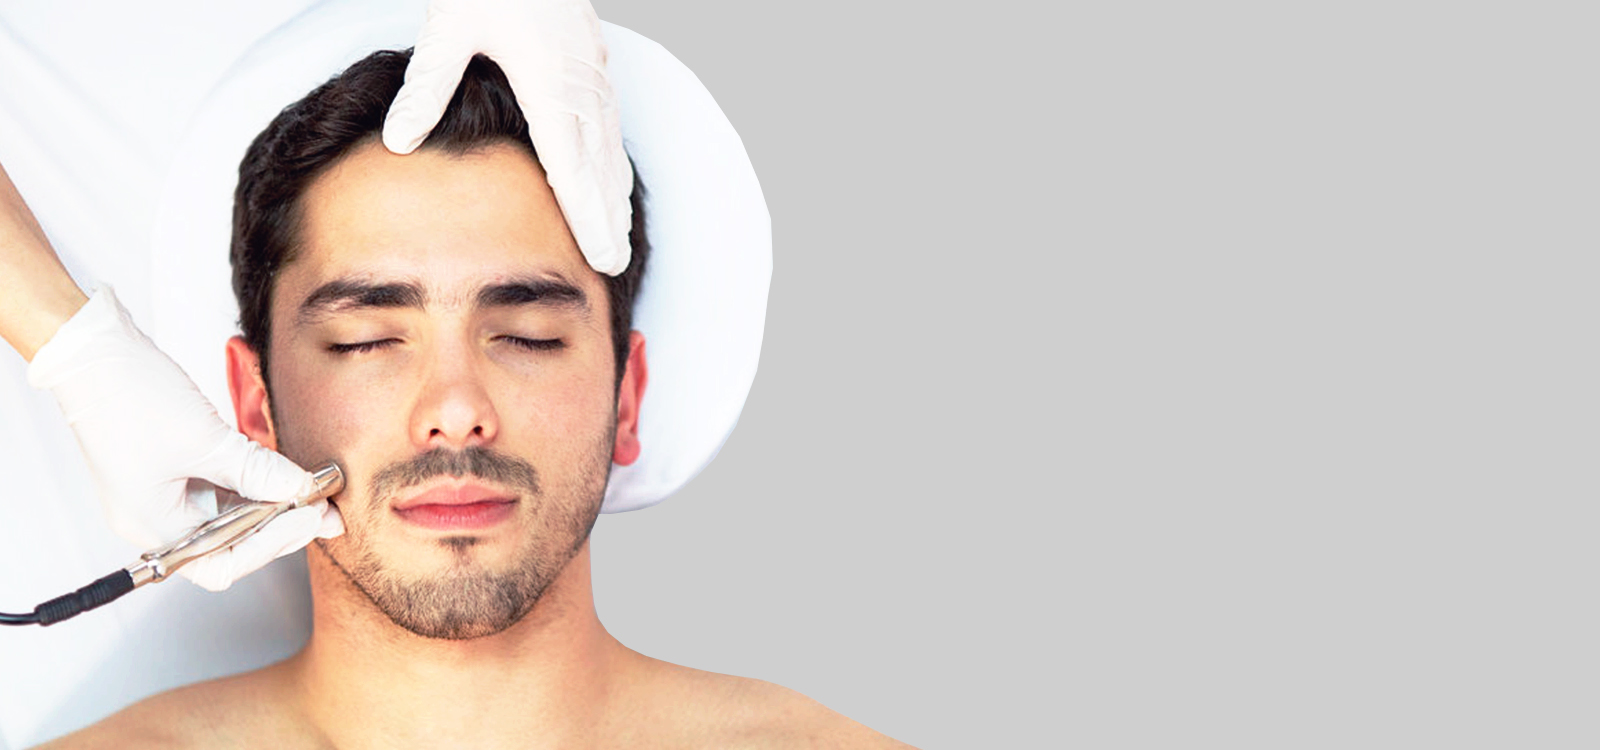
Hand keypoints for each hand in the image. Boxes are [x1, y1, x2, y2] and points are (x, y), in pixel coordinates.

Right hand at [28, 286, 343, 590]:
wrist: (93, 349)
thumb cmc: (128, 395)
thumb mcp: (205, 439)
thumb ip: (258, 471)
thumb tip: (303, 490)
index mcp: (152, 525)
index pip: (222, 564)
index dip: (272, 545)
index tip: (310, 518)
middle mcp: (154, 518)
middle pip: (228, 544)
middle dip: (278, 526)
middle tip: (322, 508)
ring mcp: (161, 494)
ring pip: (228, 515)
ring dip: (269, 504)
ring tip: (310, 489)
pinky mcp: (171, 467)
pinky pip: (219, 488)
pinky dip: (252, 483)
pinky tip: (281, 472)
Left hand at [382, 0, 632, 275]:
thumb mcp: (448, 29)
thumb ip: (427, 88)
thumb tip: (399, 141)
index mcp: (549, 86)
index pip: (574, 170)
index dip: (589, 219)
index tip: (602, 257)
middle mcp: (580, 86)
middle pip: (601, 169)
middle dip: (609, 220)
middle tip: (615, 265)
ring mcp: (593, 74)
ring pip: (611, 147)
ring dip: (615, 193)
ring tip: (617, 233)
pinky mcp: (594, 62)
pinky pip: (610, 124)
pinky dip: (614, 159)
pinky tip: (613, 176)